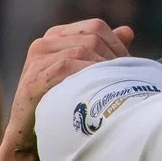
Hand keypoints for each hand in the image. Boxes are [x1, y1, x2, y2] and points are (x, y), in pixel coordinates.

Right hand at [4, 20, 132, 155]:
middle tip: (125, 79)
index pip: (96, 27)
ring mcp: (36, 60)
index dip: (117, 44)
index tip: (129, 66)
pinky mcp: (33, 79)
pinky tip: (98, 89)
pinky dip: (86, 74)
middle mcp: (44, 43)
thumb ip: (104, 51)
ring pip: (80, 51)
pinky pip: (65, 67)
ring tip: (114, 86)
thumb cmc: (62, 101)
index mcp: (57, 36)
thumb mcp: (86, 72)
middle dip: (113, 58)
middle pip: (91, 38)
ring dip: (103, 68)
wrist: (32, 133)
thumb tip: (128, 31)